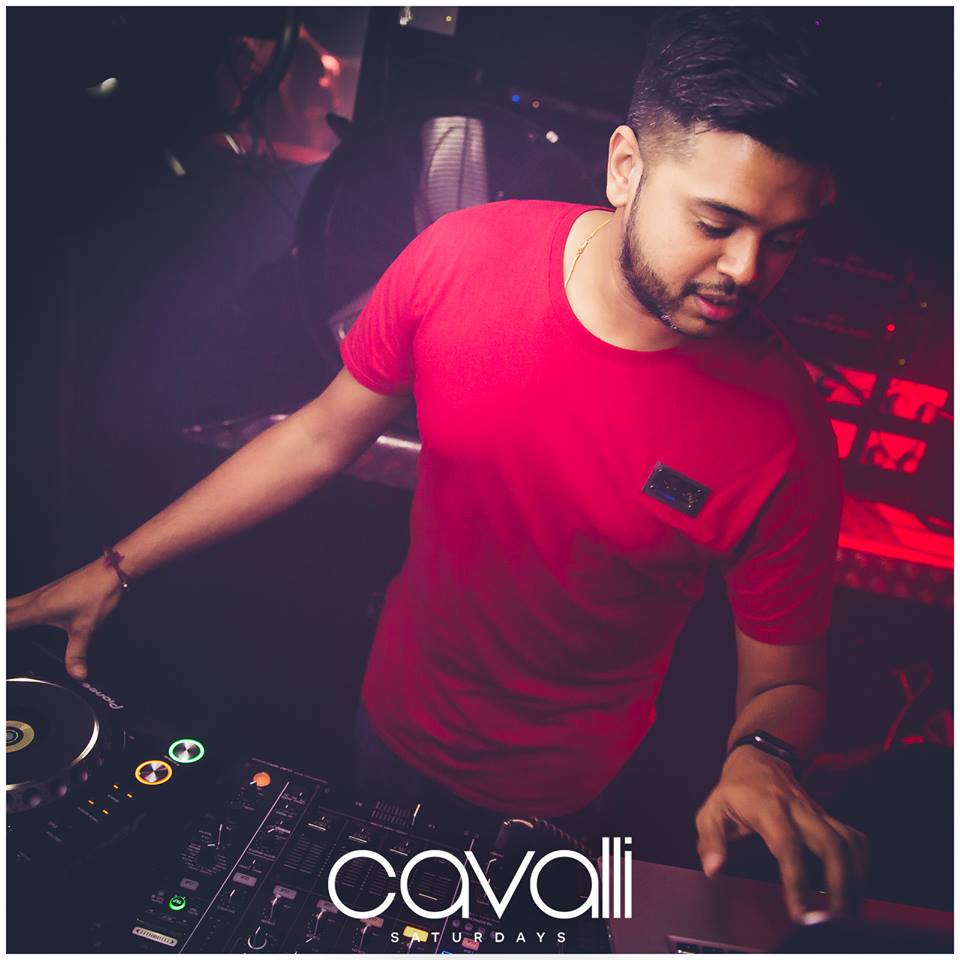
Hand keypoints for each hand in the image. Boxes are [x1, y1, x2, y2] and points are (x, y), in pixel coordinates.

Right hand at [7, 561, 123, 678]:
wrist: (111, 572)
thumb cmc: (98, 593)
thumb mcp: (85, 629)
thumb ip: (77, 654)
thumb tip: (76, 672)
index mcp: (38, 608)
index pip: (5, 621)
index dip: (2, 632)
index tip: (5, 647)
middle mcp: (37, 597)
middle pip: (5, 608)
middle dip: (2, 620)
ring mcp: (44, 591)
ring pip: (14, 601)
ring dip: (7, 613)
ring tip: (9, 626)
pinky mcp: (53, 589)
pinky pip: (27, 599)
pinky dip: (19, 608)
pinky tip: (28, 614)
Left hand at [695, 745, 867, 921]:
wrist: (758, 759)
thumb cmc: (734, 790)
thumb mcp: (712, 810)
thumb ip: (711, 841)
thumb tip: (713, 869)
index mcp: (768, 809)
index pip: (788, 846)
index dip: (796, 881)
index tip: (800, 914)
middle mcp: (799, 810)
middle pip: (832, 845)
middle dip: (841, 887)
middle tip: (835, 922)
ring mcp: (817, 813)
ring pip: (849, 843)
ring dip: (855, 881)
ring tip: (849, 914)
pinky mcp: (829, 818)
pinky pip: (854, 840)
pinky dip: (861, 866)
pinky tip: (855, 890)